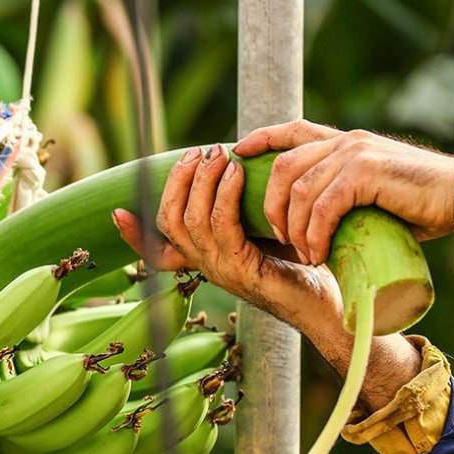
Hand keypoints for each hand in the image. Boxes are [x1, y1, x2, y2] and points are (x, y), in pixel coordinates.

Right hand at [114, 143, 424, 410]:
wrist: (336, 303)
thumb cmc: (307, 263)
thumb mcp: (268, 232)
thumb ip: (246, 211)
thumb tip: (239, 167)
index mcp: (207, 262)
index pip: (157, 253)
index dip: (134, 235)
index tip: (117, 211)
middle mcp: (208, 268)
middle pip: (167, 222)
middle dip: (177, 181)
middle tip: (199, 151)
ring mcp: (222, 271)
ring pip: (189, 221)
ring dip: (201, 181)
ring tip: (217, 154)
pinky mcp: (243, 270)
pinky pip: (221, 227)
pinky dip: (225, 196)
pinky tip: (237, 174)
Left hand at [234, 120, 453, 264]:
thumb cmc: (423, 204)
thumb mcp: (373, 193)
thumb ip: (344, 194)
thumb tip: (317, 222)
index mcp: (347, 141)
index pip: (293, 130)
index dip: (262, 138)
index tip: (238, 151)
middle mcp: (347, 141)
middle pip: (283, 166)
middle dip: (270, 204)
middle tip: (279, 236)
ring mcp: (355, 154)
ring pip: (298, 189)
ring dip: (294, 226)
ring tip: (304, 252)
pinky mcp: (366, 173)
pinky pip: (322, 205)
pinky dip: (314, 233)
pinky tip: (318, 253)